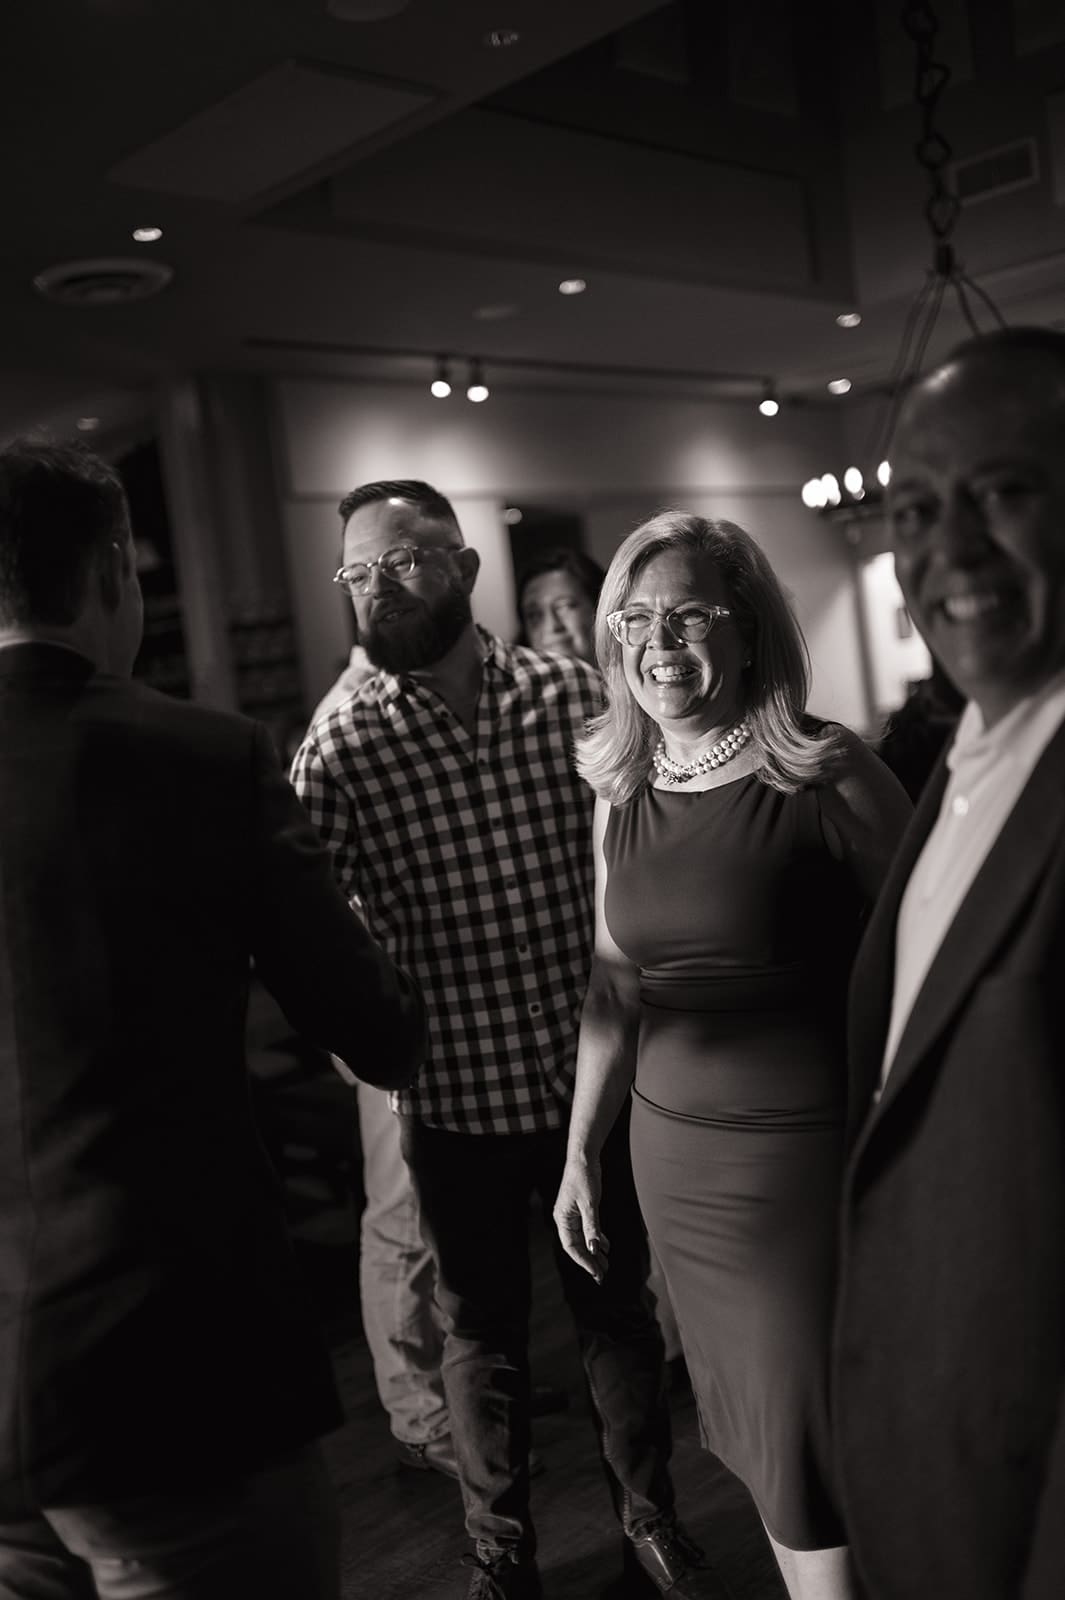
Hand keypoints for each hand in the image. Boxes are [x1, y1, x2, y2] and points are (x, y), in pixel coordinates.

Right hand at [553, 1155, 608, 1283]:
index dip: (584, 1261)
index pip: (572, 1247)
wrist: (584, 1158)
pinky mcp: (581, 1210)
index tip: (596, 1273)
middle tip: (603, 1274)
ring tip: (606, 1264)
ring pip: (584, 1239)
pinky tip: (606, 1247)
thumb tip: (594, 1249)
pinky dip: (597, 1239)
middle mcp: (566, 1219)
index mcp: (563, 1219)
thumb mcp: (590, 1204)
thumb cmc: (584, 1178)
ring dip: (594, 1252)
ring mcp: (573, 1215)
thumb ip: (592, 1227)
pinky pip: (588, 1230)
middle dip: (590, 1260)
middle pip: (578, 1246)